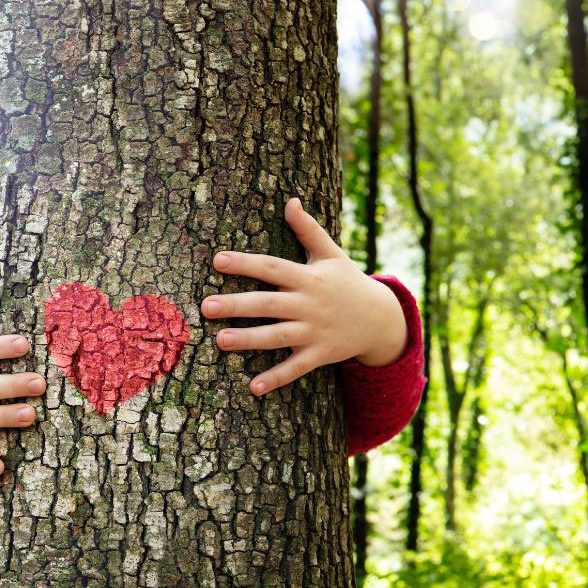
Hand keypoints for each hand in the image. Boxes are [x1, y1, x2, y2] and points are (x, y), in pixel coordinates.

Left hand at [201, 197, 408, 395]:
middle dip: (237, 305)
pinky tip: (252, 388)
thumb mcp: (331, 254)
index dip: (246, 263)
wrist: (381, 318)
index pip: (272, 267)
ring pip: (278, 337)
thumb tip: (290, 200)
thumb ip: (308, 229)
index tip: (218, 260)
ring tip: (220, 341)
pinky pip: (296, 368)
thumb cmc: (347, 282)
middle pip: (269, 304)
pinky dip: (276, 378)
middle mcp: (310, 304)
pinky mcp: (321, 354)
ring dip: (249, 340)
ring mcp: (315, 331)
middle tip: (205, 306)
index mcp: (308, 277)